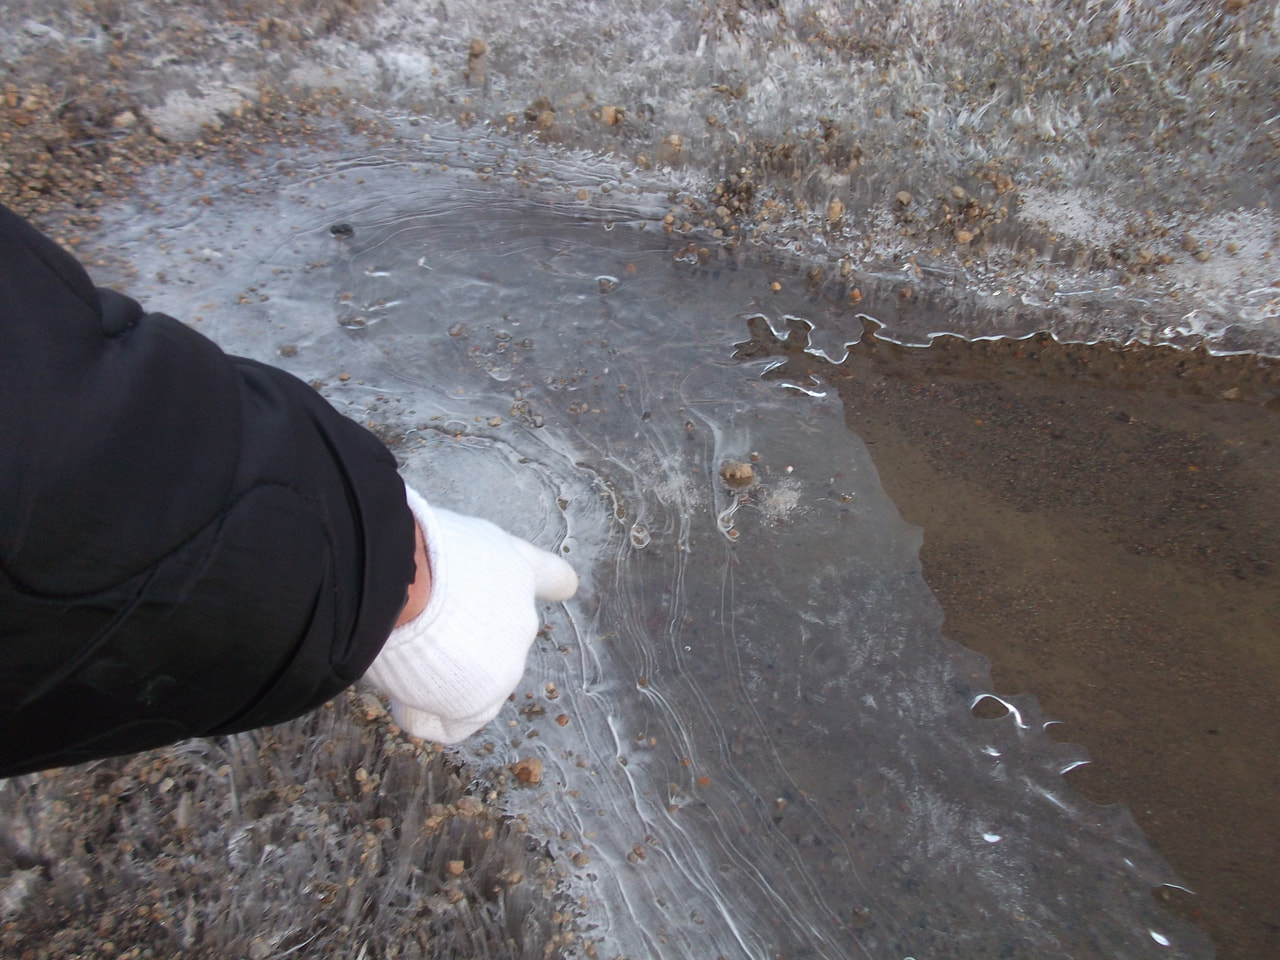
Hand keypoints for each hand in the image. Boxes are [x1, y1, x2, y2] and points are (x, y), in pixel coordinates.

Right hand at [363, 486, 577, 742]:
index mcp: (516, 568)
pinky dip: (420, 714)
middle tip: (410, 624)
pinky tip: (400, 696)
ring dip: (433, 674)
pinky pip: (449, 723)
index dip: (553, 583)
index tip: (565, 588)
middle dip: (453, 641)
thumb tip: (432, 601)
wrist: (408, 584)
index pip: (551, 576)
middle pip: (491, 640)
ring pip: (464, 681)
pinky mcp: (481, 701)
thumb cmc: (414, 552)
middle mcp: (521, 616)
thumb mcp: (446, 540)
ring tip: (400, 649)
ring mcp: (507, 663)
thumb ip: (459, 571)